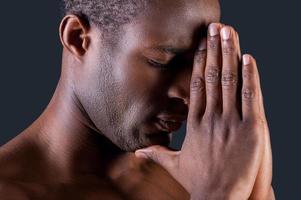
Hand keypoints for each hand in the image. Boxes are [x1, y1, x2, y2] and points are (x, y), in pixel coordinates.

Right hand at [136, 23, 271, 199]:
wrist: (218, 199)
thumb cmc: (198, 182)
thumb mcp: (175, 165)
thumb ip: (156, 153)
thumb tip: (136, 152)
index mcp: (195, 123)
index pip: (197, 85)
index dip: (200, 63)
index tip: (201, 45)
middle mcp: (210, 118)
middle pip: (212, 77)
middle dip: (214, 49)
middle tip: (215, 27)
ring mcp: (230, 122)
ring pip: (229, 81)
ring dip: (230, 54)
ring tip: (229, 32)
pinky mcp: (251, 129)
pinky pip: (250, 96)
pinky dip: (250, 75)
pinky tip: (248, 57)